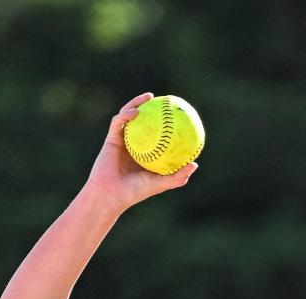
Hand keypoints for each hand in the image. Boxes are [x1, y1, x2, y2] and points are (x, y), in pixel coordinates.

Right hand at [83, 94, 197, 212]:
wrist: (111, 194)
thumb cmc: (135, 192)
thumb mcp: (160, 184)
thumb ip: (177, 176)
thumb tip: (195, 164)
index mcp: (145, 154)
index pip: (157, 135)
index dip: (166, 125)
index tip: (177, 117)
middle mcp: (134, 145)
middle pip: (143, 122)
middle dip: (153, 109)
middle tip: (165, 101)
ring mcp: (122, 140)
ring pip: (129, 117)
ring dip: (137, 104)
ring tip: (149, 97)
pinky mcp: (111, 138)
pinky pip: (119, 122)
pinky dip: (126, 114)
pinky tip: (136, 111)